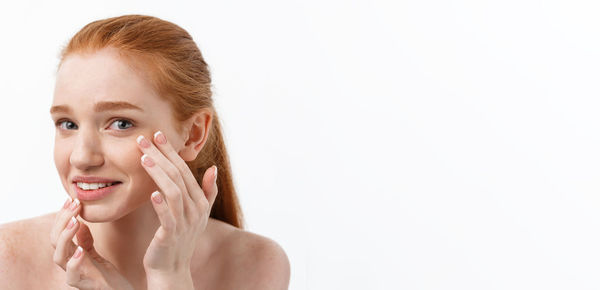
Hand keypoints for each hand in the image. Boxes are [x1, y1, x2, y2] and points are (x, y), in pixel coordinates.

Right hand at [50, 197, 134, 289]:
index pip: (59, 231)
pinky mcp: (84, 285)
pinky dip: (74, 263)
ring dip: (65, 237)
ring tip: (75, 222)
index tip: (71, 199)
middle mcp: (69, 263)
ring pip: (58, 256)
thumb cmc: (106, 275)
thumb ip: (86, 240)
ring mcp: (75, 274)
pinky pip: (71, 276)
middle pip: (55, 240)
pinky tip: (80, 250)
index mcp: (71, 254)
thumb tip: (80, 222)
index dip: (63, 215)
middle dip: (63, 220)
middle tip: (75, 205)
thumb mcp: (96, 253)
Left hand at [136, 131, 217, 275]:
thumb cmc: (180, 238)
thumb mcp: (199, 213)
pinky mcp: (171, 235)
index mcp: (200, 201)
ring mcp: (184, 222)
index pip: (185, 170)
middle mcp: (195, 209)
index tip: (157, 135)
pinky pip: (168, 216)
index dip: (171, 152)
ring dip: (159, 173)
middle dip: (161, 156)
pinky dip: (161, 205)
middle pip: (178, 176)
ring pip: (173, 191)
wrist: (172, 268)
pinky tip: (151, 193)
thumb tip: (214, 168)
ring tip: (144, 158)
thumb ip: (208, 191)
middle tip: (144, 140)